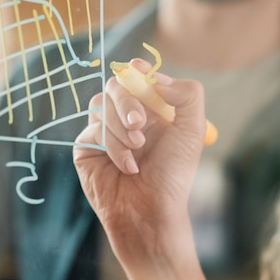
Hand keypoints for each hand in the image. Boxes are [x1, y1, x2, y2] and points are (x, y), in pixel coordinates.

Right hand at [73, 59, 215, 279]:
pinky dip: (112, 147)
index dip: (137, 70)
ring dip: (121, 128)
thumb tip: (157, 77)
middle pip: (115, 86)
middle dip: (126, 101)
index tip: (138, 69)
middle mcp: (126, 118)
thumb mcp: (192, 130)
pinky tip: (127, 167)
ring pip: (100, 106)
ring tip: (137, 150)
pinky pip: (91, 131)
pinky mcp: (86, 148)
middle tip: (138, 123)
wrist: (151, 211)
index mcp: (151, 110)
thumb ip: (187, 94)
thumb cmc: (174, 174)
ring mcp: (104, 132)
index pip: (138, 79)